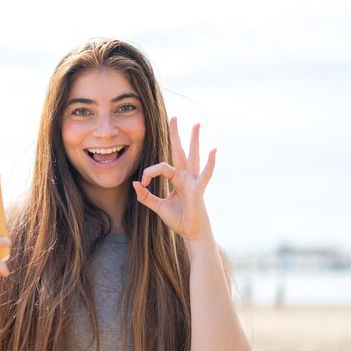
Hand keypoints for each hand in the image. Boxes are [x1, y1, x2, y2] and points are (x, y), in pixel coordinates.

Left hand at [133, 117, 215, 240]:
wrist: (191, 233)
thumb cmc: (178, 219)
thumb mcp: (158, 206)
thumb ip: (146, 196)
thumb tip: (136, 183)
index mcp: (176, 179)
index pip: (160, 167)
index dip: (149, 173)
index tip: (143, 184)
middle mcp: (185, 177)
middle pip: (179, 151)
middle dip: (176, 135)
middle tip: (174, 117)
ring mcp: (193, 181)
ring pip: (192, 157)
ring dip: (194, 140)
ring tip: (196, 124)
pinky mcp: (198, 190)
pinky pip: (205, 174)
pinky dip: (210, 163)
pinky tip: (213, 150)